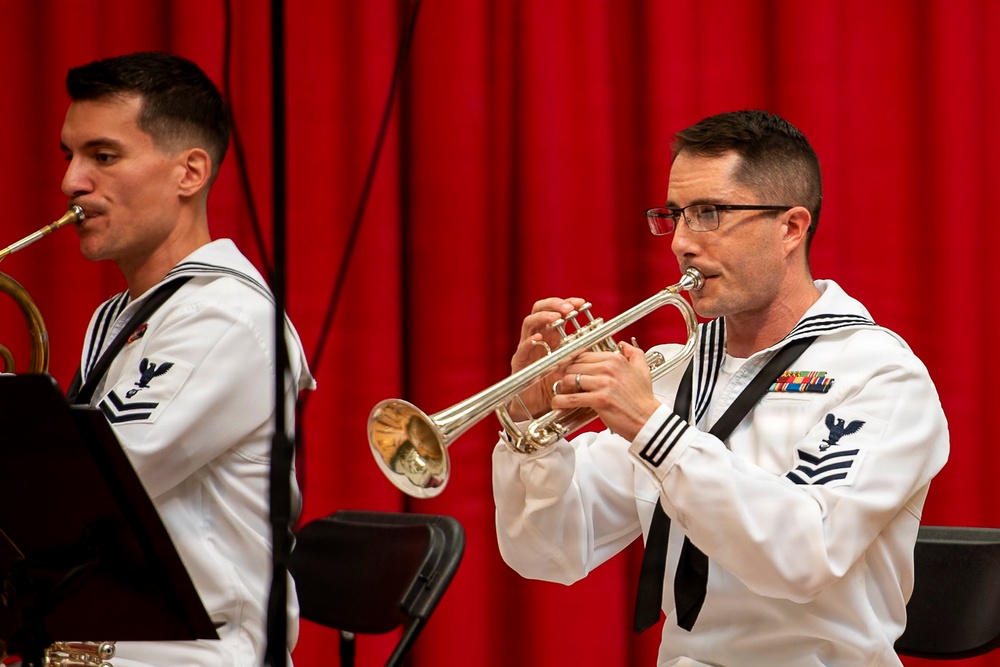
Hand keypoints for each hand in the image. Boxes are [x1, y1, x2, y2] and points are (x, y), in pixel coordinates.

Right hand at [507, 296, 587, 418]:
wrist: (540, 406)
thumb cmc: (556, 384)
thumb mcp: (573, 363)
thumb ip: (582, 350)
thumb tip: (602, 337)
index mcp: (550, 335)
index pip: (555, 310)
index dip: (567, 303)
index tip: (581, 303)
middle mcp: (537, 338)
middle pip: (539, 309)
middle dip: (554, 305)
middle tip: (568, 308)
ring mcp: (526, 348)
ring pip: (529, 323)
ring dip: (543, 318)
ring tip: (556, 318)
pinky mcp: (519, 362)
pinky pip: (522, 349)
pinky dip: (530, 342)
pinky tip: (539, 340)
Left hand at [550, 342, 661, 440]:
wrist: (648, 420)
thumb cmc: (643, 398)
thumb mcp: (643, 369)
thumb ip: (633, 353)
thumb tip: (623, 344)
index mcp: (616, 359)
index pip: (584, 355)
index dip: (573, 363)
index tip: (568, 370)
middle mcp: (609, 369)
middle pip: (574, 366)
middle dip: (566, 375)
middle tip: (564, 383)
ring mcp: (604, 384)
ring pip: (570, 379)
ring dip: (562, 387)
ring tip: (562, 393)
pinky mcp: (599, 400)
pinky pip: (573, 398)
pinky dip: (562, 401)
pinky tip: (558, 403)